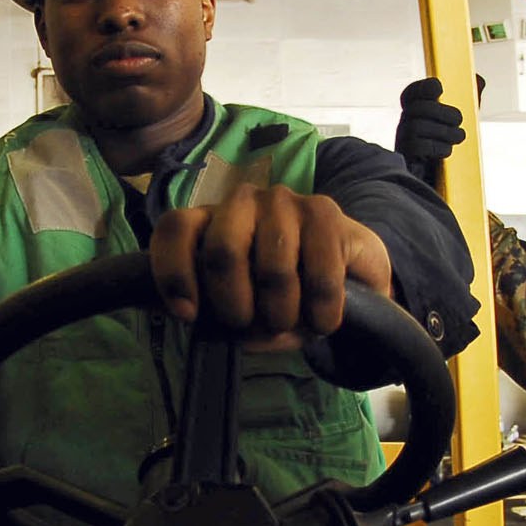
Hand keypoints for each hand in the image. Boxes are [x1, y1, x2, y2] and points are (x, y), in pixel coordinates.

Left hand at [146, 183, 393, 346]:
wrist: (351, 278)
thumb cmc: (283, 295)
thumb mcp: (242, 311)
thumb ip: (214, 314)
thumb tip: (199, 319)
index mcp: (210, 222)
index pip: (175, 229)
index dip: (174, 273)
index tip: (188, 315)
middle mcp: (242, 201)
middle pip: (222, 252)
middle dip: (234, 305)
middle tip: (249, 324)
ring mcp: (284, 201)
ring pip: (272, 269)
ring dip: (282, 314)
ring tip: (290, 323)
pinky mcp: (325, 213)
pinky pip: (318, 277)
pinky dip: (320, 313)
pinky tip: (323, 322)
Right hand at [393, 75, 466, 180]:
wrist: (443, 183)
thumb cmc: (449, 147)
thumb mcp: (461, 121)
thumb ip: (470, 98)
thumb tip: (479, 80)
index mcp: (416, 112)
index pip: (411, 93)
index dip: (423, 87)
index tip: (439, 88)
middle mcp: (405, 124)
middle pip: (419, 108)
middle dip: (443, 112)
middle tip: (459, 120)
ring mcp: (403, 141)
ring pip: (419, 126)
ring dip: (445, 131)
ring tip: (458, 137)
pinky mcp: (406, 158)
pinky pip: (420, 146)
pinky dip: (438, 147)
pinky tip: (447, 151)